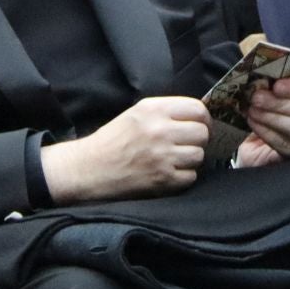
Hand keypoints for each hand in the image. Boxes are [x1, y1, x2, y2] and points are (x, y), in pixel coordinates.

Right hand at [39, 95, 209, 202]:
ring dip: (191, 160)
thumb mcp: (137, 113)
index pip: (198, 109)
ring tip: (175, 160)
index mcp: (153, 110)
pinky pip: (191, 177)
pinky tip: (169, 173)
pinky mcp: (162, 179)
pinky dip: (183, 177)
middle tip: (186, 145)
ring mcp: (162, 156)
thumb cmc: (112, 141)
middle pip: (203, 132)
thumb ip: (166, 111)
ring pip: (200, 155)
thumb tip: (199, 116)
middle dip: (198, 140)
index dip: (203, 119)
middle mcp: (160, 130)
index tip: (198, 126)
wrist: (87, 169)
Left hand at [244, 76, 289, 161]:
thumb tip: (274, 75)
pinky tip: (253, 122)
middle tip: (257, 96)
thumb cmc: (276, 110)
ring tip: (253, 109)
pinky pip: (287, 146)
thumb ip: (286, 86)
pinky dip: (268, 133)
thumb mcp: (284, 94)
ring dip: (273, 118)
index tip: (277, 85)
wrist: (262, 146)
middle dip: (282, 104)